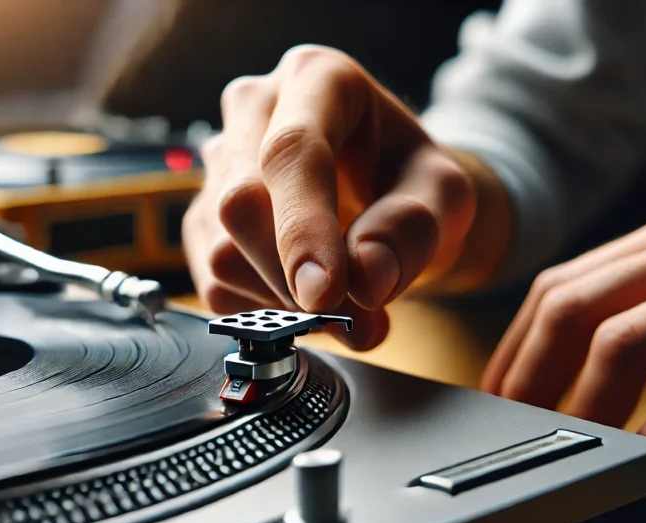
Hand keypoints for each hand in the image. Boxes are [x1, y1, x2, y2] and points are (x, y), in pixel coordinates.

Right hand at [182, 45, 482, 348]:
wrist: (384, 192)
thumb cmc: (411, 181)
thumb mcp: (443, 197)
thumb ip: (413, 229)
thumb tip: (365, 278)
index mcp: (317, 79)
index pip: (292, 151)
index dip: (304, 228)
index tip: (325, 294)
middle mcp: (253, 108)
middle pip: (240, 204)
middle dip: (294, 278)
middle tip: (356, 320)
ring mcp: (218, 163)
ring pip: (221, 252)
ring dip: (284, 302)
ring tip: (344, 307)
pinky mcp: (202, 217)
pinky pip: (214, 283)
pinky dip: (264, 310)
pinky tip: (304, 296)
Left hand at [480, 209, 645, 494]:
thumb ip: (641, 324)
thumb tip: (546, 378)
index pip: (562, 286)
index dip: (515, 350)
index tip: (496, 401)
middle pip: (575, 307)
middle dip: (529, 381)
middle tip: (517, 436)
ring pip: (623, 343)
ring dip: (584, 414)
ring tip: (571, 459)